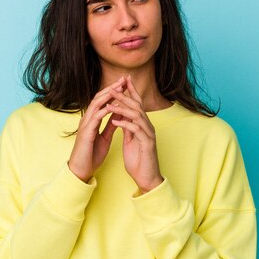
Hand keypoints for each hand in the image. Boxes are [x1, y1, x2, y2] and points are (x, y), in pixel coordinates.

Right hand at [68, 77, 125, 181]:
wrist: (82, 169)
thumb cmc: (92, 154)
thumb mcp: (105, 137)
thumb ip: (110, 125)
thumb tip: (118, 115)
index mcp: (92, 119)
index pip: (103, 100)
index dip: (113, 91)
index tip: (125, 84)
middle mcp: (87, 119)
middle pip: (99, 97)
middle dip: (112, 88)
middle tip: (123, 80)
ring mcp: (85, 125)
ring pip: (96, 104)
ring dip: (108, 95)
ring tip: (119, 88)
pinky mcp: (86, 133)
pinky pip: (95, 118)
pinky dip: (104, 111)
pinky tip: (112, 106)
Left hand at [107, 76, 163, 192]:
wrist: (147, 178)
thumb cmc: (138, 160)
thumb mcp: (130, 140)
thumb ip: (128, 128)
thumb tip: (120, 116)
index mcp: (143, 125)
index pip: (137, 104)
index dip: (130, 92)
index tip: (122, 81)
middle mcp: (148, 126)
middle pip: (137, 106)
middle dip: (125, 95)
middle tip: (114, 87)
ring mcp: (148, 134)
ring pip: (137, 115)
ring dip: (123, 108)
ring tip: (110, 104)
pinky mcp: (147, 144)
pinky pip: (136, 130)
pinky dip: (125, 124)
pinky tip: (115, 121)